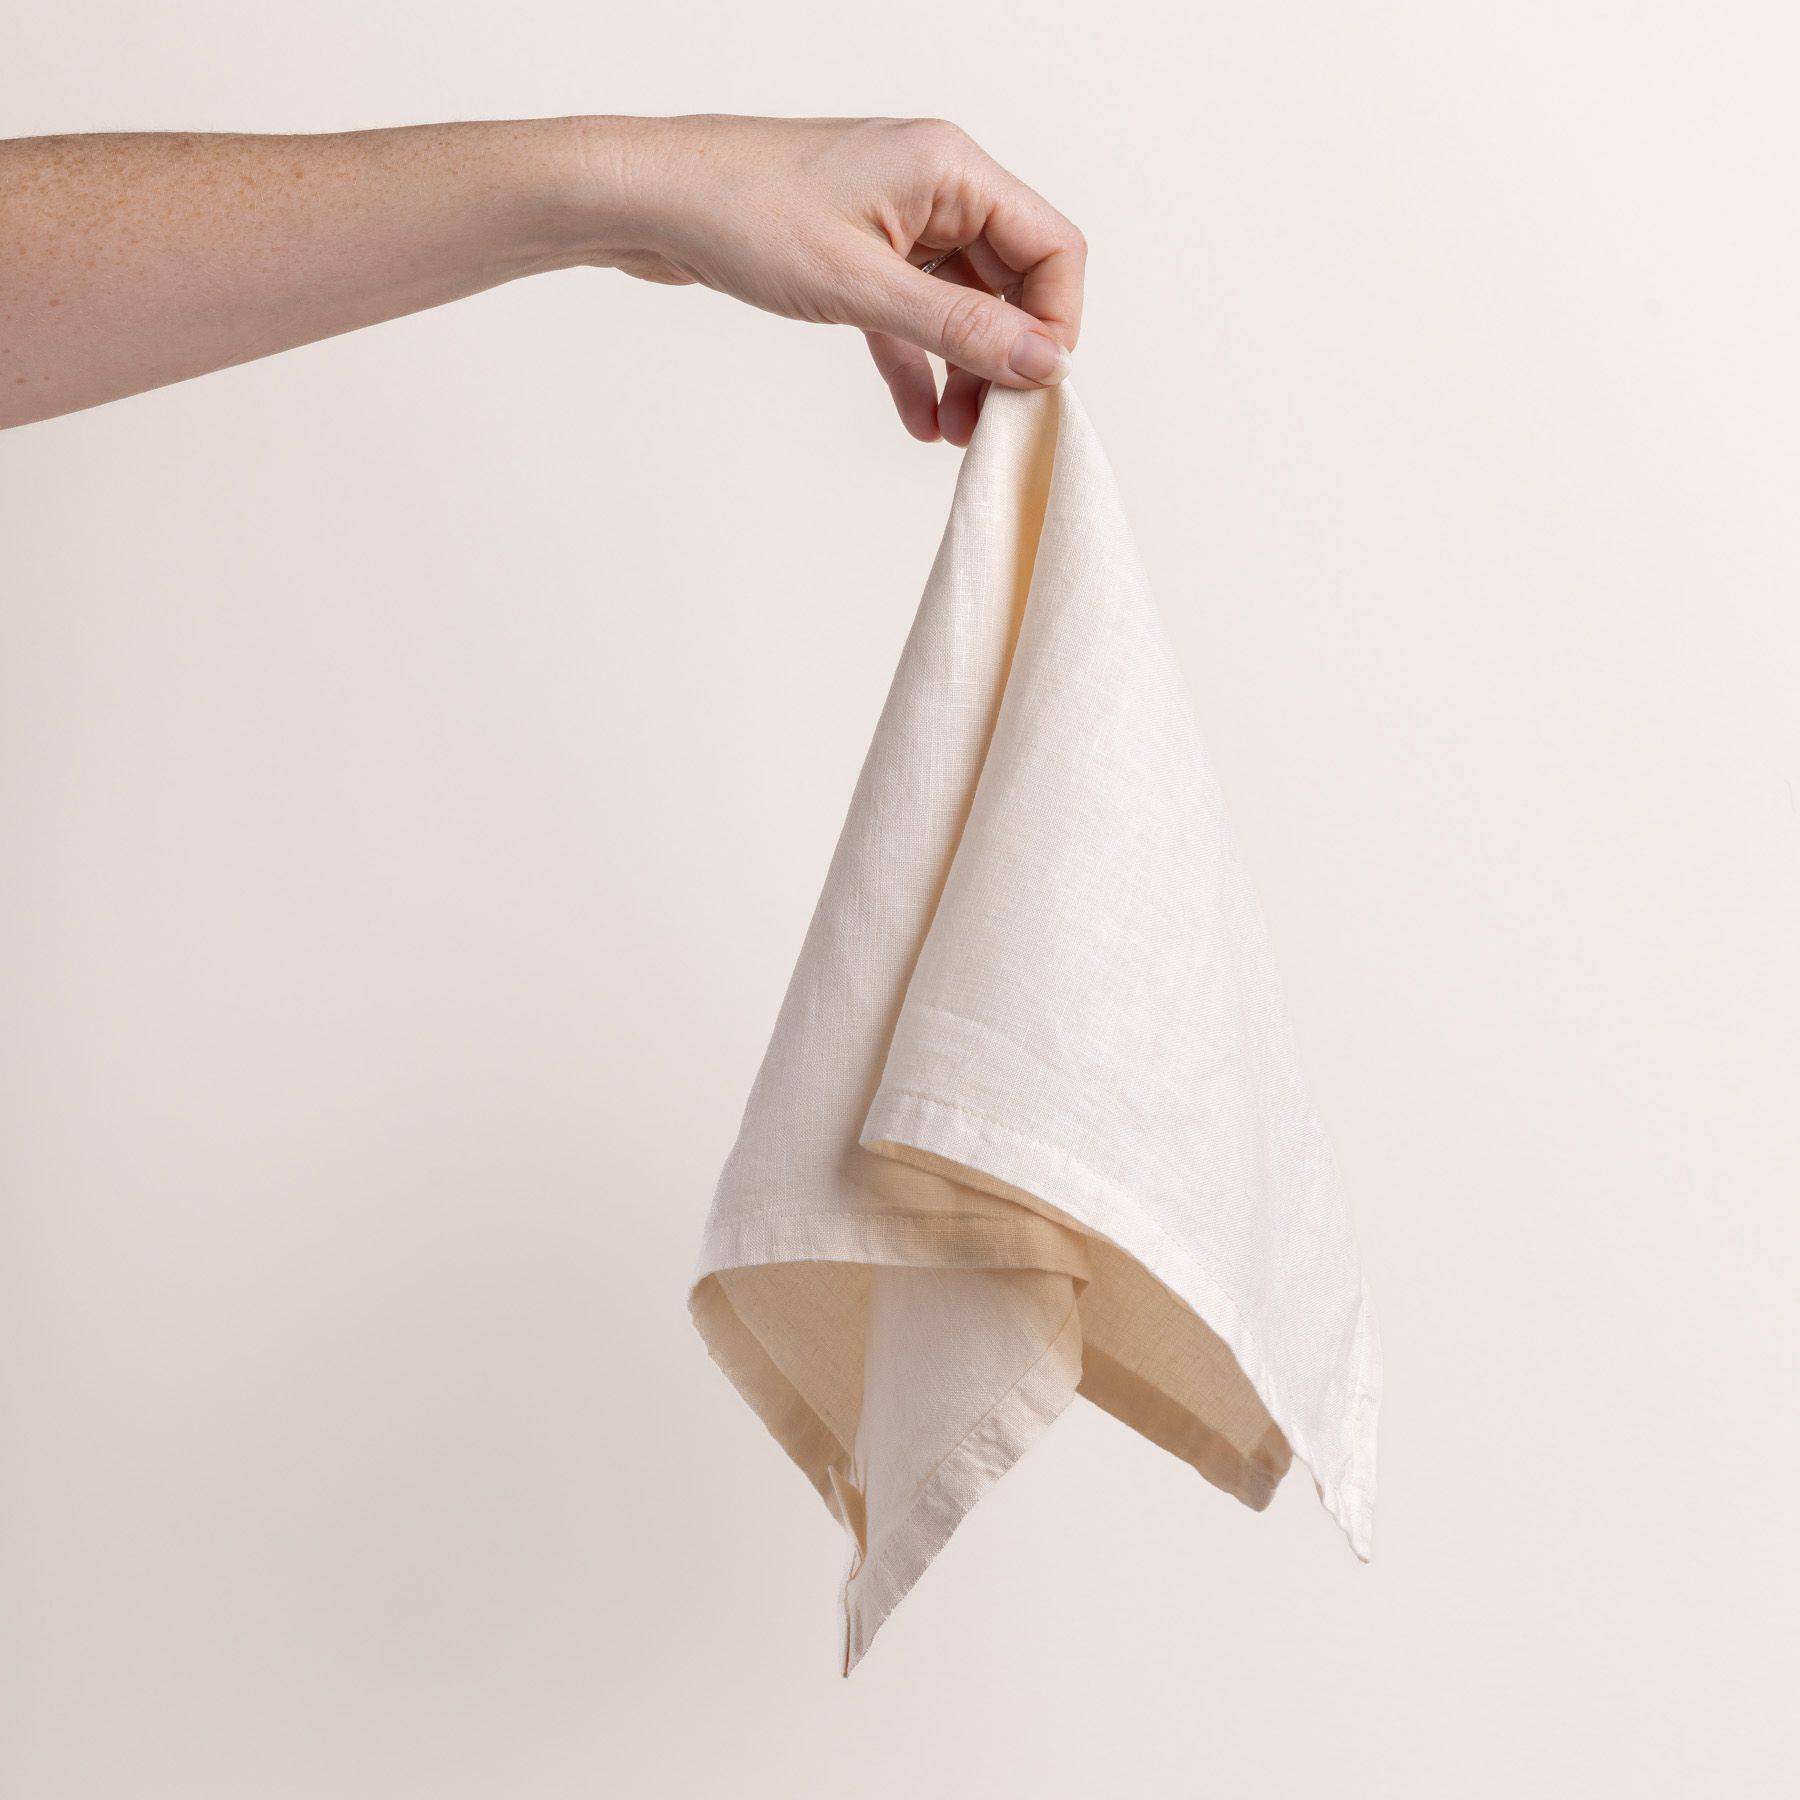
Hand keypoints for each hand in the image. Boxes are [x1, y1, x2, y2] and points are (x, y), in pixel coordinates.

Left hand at [587, 115, 1084, 446]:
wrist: (650, 200)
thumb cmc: (743, 213)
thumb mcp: (862, 285)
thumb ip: (958, 328)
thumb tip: (1042, 363)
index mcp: (951, 168)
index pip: (1051, 247)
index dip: (1055, 323)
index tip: (1035, 388)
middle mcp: (935, 188)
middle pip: (1012, 282)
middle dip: (1007, 359)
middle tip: (993, 428)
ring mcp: (898, 221)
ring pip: (962, 307)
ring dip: (965, 372)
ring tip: (956, 437)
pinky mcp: (860, 254)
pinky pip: (912, 318)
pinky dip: (919, 367)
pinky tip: (920, 420)